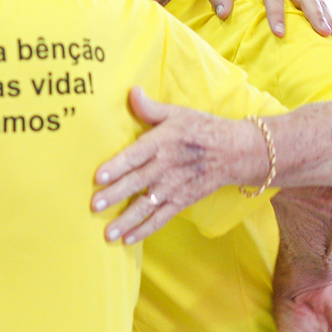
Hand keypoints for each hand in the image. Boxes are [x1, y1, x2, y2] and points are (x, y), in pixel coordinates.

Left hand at [90, 87, 264, 243]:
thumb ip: (151, 108)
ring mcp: (175, 187)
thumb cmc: (201, 128)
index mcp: (163, 142)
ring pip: (148, 206)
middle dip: (116, 194)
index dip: (118, 165)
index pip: (136, 155)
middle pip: (138, 182)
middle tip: (94, 205)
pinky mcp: (182, 201)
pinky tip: (128, 239)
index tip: (99, 176)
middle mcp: (167, 167)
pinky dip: (146, 229)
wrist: (237, 152)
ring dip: (127, 220)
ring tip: (107, 233)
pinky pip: (162, 217)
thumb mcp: (177, 113)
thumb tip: (131, 91)